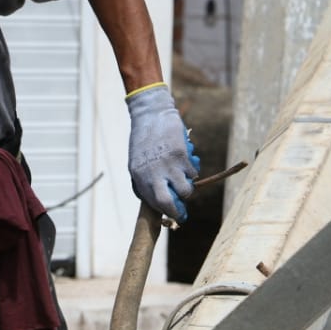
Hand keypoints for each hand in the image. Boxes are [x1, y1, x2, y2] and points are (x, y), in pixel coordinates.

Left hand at [126, 85, 199, 221]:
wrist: (151, 114)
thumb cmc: (144, 142)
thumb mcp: (137, 165)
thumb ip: (146, 183)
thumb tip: (159, 204)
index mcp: (140, 177)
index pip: (155, 204)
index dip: (167, 212)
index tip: (174, 214)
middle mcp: (154, 173)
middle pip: (169, 204)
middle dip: (179, 211)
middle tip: (183, 212)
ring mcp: (169, 165)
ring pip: (186, 190)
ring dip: (188, 189)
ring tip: (185, 181)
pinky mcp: (181, 155)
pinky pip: (193, 172)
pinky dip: (193, 171)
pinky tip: (187, 161)